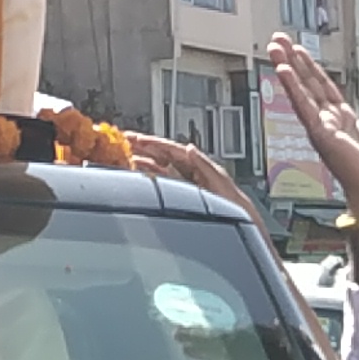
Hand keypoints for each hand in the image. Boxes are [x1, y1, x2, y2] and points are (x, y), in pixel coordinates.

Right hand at [128, 131, 255, 216]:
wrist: (236, 221)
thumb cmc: (232, 202)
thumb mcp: (219, 180)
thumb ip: (203, 163)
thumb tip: (188, 147)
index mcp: (195, 163)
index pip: (169, 148)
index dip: (151, 142)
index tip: (135, 138)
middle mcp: (186, 170)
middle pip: (159, 154)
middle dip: (141, 146)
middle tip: (121, 140)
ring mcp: (181, 182)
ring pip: (156, 166)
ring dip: (139, 159)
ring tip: (121, 154)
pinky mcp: (179, 194)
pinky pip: (158, 180)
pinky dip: (145, 175)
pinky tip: (133, 172)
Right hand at [268, 33, 358, 215]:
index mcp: (342, 120)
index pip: (322, 86)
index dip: (310, 67)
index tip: (297, 49)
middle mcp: (328, 121)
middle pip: (307, 83)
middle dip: (292, 60)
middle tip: (277, 40)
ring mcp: (321, 127)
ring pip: (301, 91)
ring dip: (287, 67)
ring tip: (275, 47)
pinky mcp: (321, 134)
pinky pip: (304, 106)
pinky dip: (293, 88)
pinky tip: (283, 71)